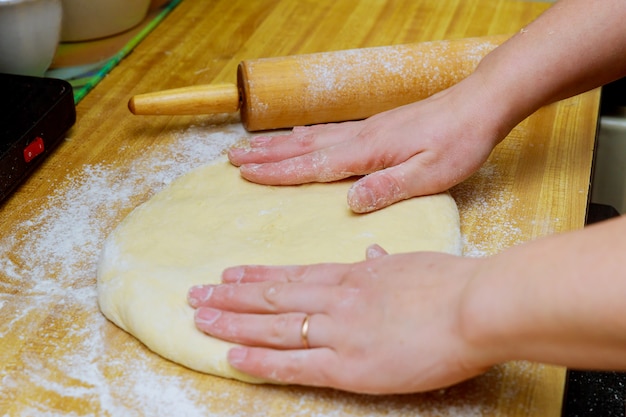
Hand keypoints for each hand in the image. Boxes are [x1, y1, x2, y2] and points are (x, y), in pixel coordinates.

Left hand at [187, 246, 492, 393]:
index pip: (293, 275)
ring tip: (200, 317)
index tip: (230, 273)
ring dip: (233, 321)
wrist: (475, 305)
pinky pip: (295, 364)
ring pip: (274, 325)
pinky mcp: (350, 365)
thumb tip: (372, 252)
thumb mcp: (414, 262)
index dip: (257, 276)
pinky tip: (234, 356)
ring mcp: (339, 331)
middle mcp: (337, 300)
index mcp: (354, 276)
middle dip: (231, 296)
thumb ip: (386, 261)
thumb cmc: (452, 283)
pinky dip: (262, 360)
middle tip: (196, 293)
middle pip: (272, 296)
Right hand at [229, 77, 504, 212]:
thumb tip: (350, 203)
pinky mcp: (376, 127)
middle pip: (302, 148)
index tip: (246, 174)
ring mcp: (365, 129)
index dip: (277, 172)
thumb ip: (389, 187)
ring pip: (311, 137)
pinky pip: (329, 131)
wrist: (479, 105)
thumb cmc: (459, 142)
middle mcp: (359, 137)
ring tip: (252, 146)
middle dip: (266, 155)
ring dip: (279, 144)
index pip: (313, 166)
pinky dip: (306, 134)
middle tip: (232, 158)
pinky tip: (299, 134)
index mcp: (367, 152)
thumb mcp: (431, 173)